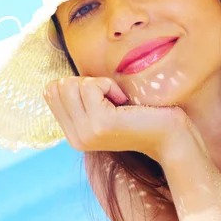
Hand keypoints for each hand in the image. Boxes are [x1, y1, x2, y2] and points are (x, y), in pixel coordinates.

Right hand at [44, 76, 189, 160]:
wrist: (169, 136)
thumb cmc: (142, 116)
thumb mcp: (104, 110)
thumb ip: (82, 101)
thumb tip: (61, 82)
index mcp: (73, 135)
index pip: (50, 92)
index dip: (77, 85)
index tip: (103, 97)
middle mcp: (75, 138)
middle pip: (58, 86)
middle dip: (86, 82)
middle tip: (112, 98)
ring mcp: (86, 133)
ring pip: (71, 84)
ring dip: (99, 83)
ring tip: (119, 101)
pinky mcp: (100, 123)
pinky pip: (90, 86)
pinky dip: (109, 85)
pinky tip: (124, 102)